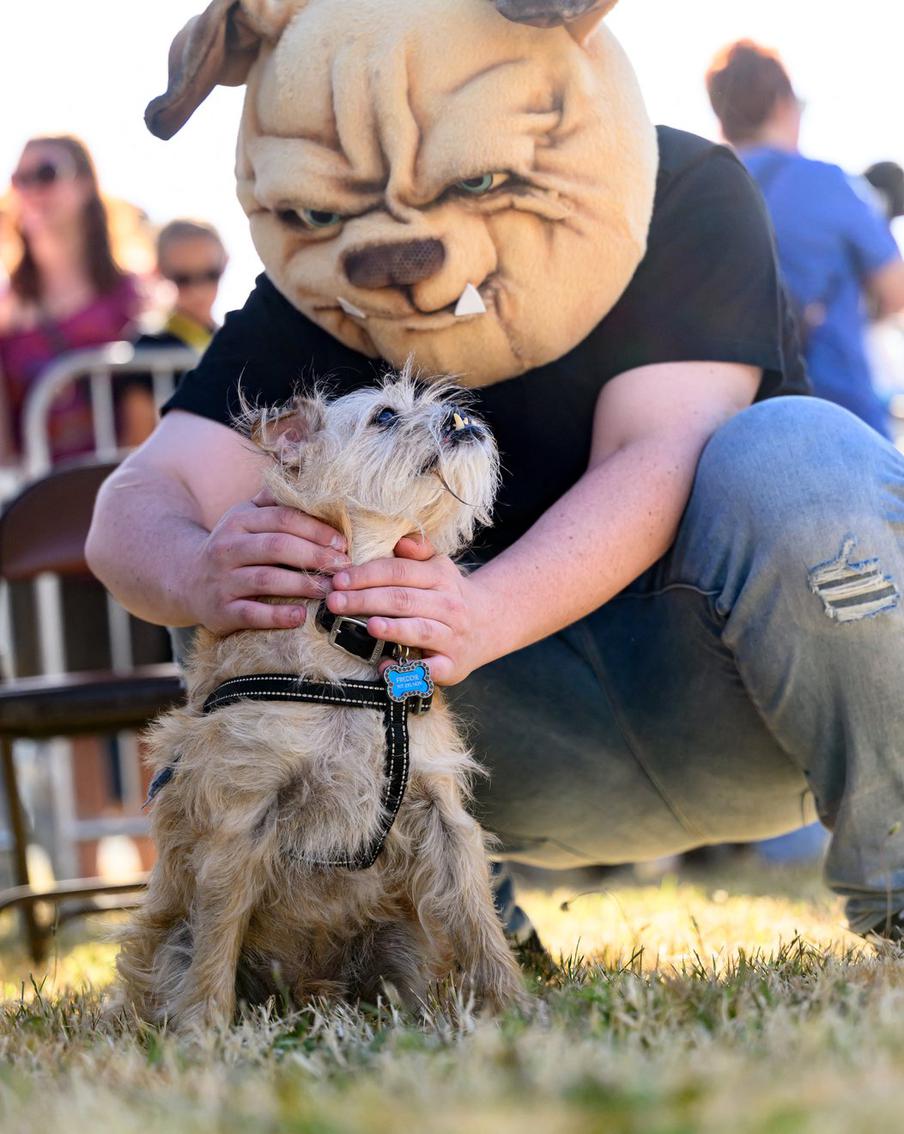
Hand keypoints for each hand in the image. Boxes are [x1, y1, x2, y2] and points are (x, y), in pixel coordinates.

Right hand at [190, 489, 350, 633]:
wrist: (185, 579)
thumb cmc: (231, 546)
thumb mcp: (244, 517)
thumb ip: (273, 501)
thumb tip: (310, 480)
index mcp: (238, 522)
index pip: (282, 519)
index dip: (316, 530)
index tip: (343, 543)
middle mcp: (227, 548)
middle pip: (277, 547)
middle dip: (315, 556)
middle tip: (344, 566)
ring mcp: (223, 580)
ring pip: (266, 579)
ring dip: (302, 585)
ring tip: (329, 590)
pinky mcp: (221, 611)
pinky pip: (251, 614)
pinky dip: (277, 616)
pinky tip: (300, 616)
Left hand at [326, 535, 493, 683]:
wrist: (489, 624)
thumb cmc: (449, 593)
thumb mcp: (439, 566)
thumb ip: (419, 551)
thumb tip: (401, 541)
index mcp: (440, 578)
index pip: (400, 572)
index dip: (368, 574)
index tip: (339, 579)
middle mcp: (448, 606)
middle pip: (404, 600)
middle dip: (366, 600)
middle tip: (335, 602)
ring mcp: (451, 637)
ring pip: (420, 630)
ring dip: (393, 629)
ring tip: (369, 625)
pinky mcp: (451, 666)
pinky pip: (430, 670)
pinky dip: (408, 671)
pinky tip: (386, 666)